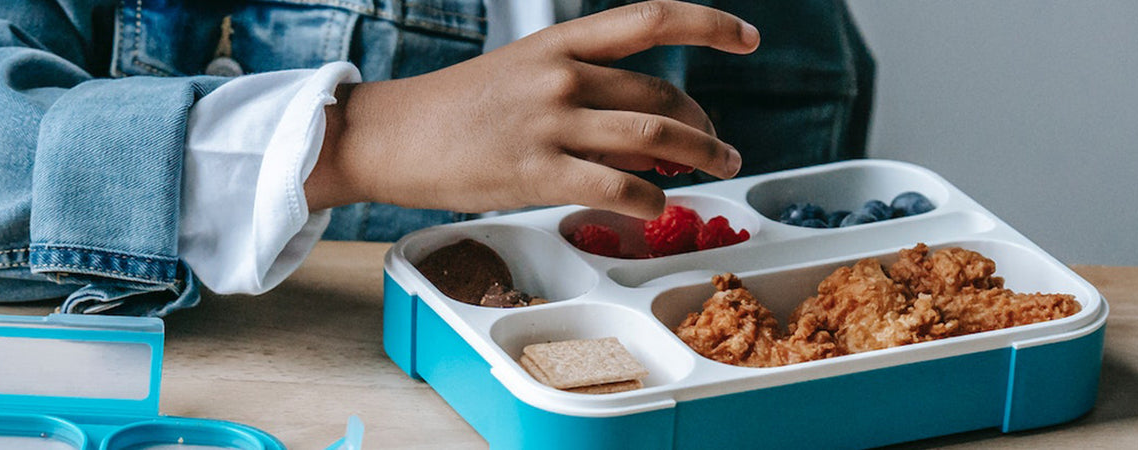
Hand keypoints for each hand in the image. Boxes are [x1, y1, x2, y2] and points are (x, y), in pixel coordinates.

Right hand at [306, 0, 756, 218]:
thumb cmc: (454, 110)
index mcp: (558, 43)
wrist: (390, 135)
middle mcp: (560, 76)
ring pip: (653, 139)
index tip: (747, 39)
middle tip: (719, 147)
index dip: (709, 24)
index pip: (650, 19)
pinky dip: (651, 201)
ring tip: (717, 170)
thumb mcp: (522, 78)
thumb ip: (585, 95)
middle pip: (660, 96)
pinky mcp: (536, 173)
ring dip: (699, 157)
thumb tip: (650, 132)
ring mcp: (550, 124)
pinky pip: (616, 188)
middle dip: (703, 125)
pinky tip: (658, 208)